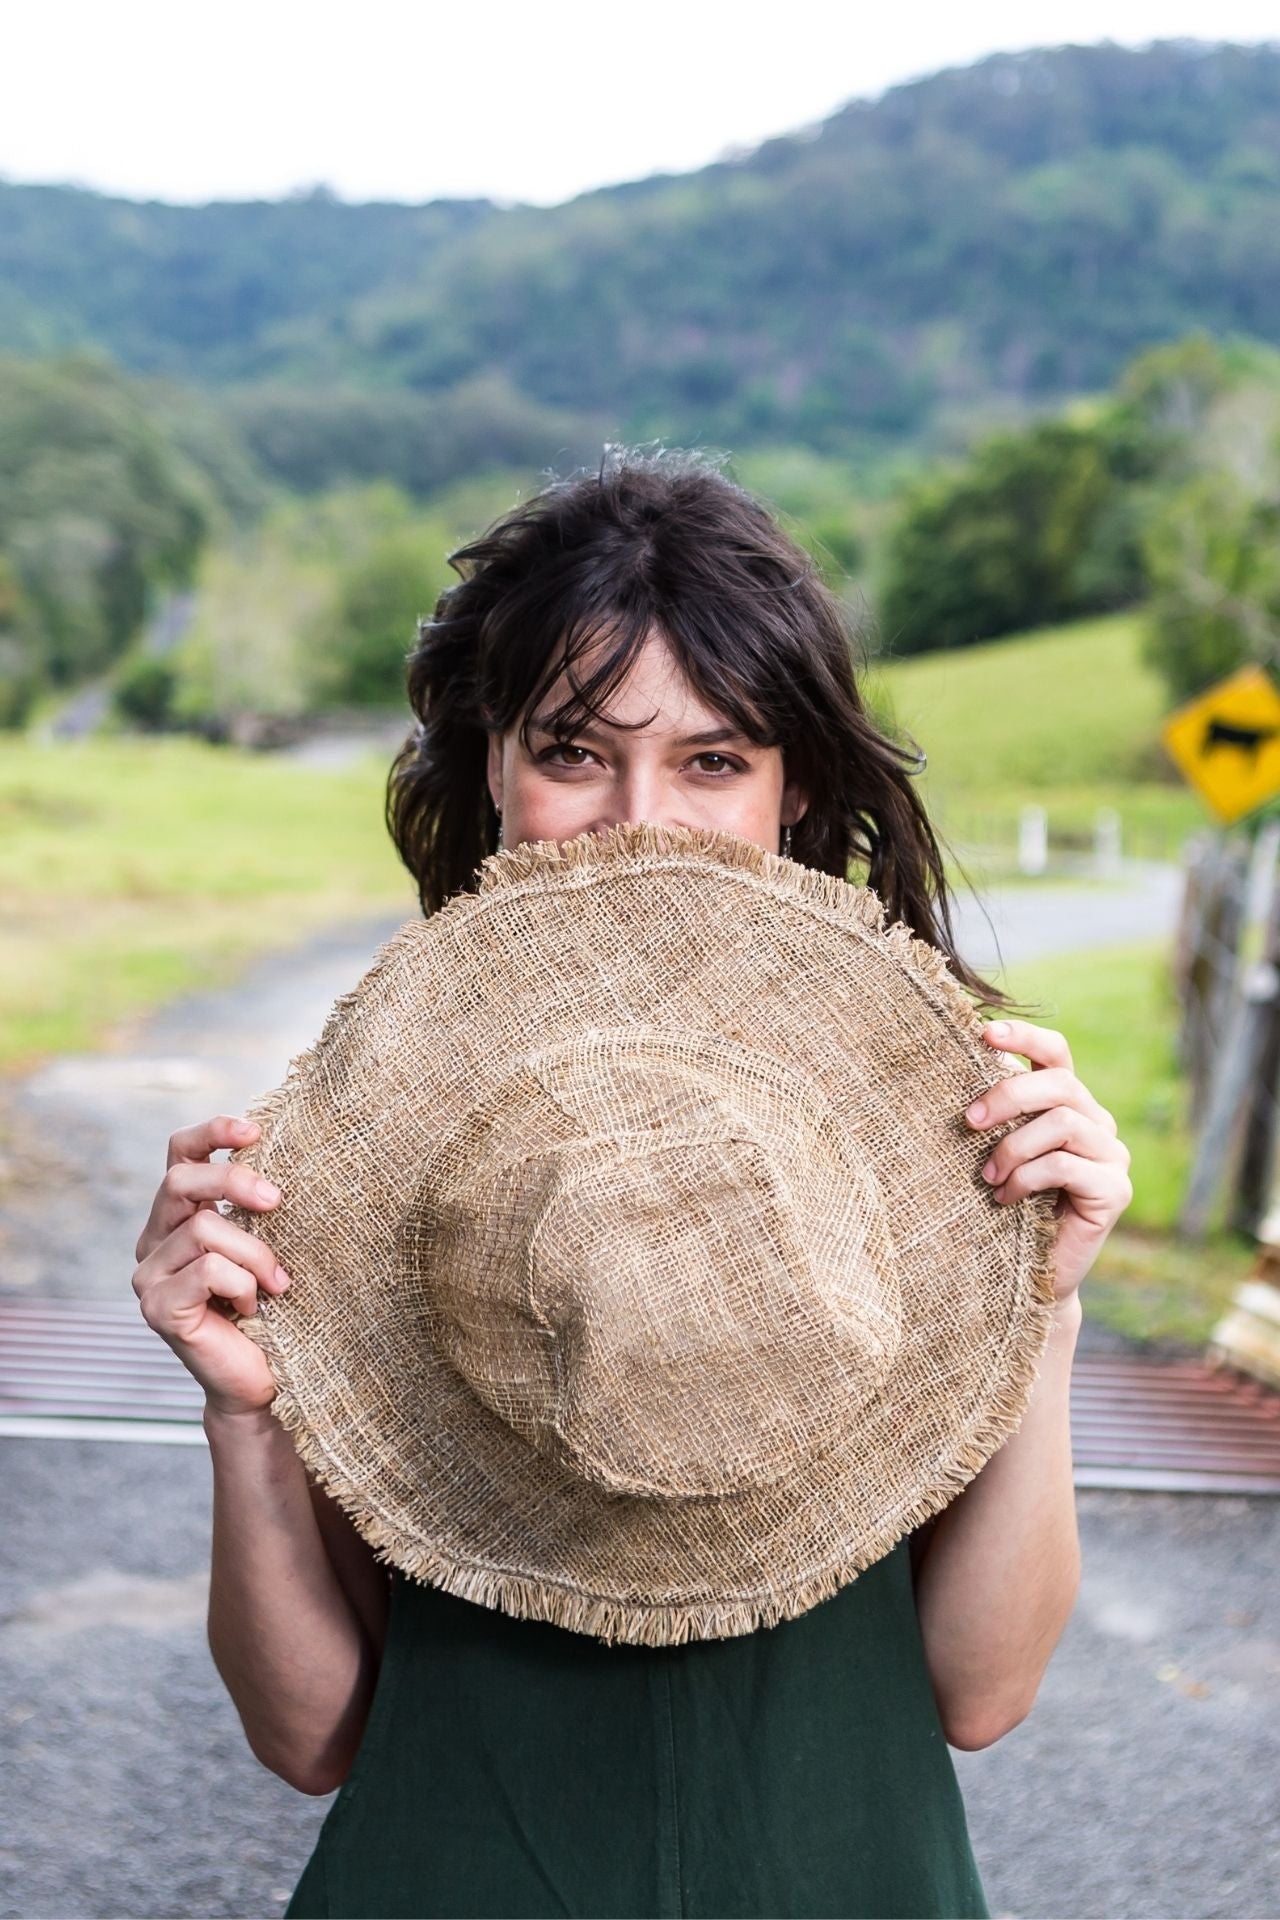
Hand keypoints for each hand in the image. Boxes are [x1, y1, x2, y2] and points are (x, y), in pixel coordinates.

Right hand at [131, 1114, 289, 1416]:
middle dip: (233, 1180)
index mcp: (178, 1219)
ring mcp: (150, 1276)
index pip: (179, 1155)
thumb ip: (255, 1209)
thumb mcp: (264, 1245)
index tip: (253, 1131)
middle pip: (181, 1180)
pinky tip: (253, 1309)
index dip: (211, 1133)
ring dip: (255, 1254)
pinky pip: (208, 1270)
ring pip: (205, 1228)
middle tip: (277, 1200)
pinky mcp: (158, 1308)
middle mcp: (154, 1243)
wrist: (259, 1381)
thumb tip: (280, 1165)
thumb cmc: (270, 1311)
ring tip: (276, 1284)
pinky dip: (243, 1285)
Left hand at [963, 1019, 1132, 1305]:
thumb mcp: (997, 1151)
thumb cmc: (1006, 1205)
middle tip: (969, 1122)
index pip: (1057, 1053)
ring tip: (988, 1176)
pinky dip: (1025, 1179)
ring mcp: (1113, 1155)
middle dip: (1008, 1096)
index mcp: (1069, 1104)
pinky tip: (1005, 1200)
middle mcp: (1098, 1123)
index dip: (1025, 1036)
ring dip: (1013, 1147)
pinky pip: (1064, 1165)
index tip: (984, 1033)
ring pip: (1062, 1122)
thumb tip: (948, 1069)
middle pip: (1060, 1083)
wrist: (1033, 1272)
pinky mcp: (1114, 1189)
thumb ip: (994, 1116)